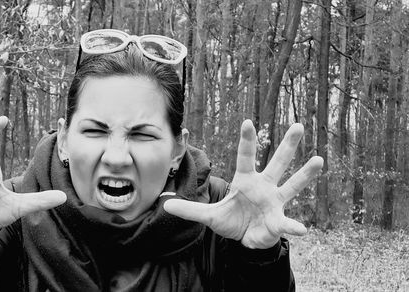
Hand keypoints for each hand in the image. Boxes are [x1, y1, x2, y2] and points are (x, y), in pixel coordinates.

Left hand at [164, 120, 322, 248]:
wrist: (246, 239)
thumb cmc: (230, 221)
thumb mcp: (208, 216)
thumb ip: (190, 210)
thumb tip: (165, 204)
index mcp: (245, 180)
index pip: (245, 156)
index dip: (247, 140)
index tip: (248, 121)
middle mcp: (264, 186)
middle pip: (277, 162)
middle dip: (287, 145)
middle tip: (299, 126)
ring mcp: (275, 201)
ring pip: (292, 184)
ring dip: (305, 174)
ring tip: (319, 160)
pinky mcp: (278, 220)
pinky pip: (286, 223)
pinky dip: (292, 227)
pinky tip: (301, 230)